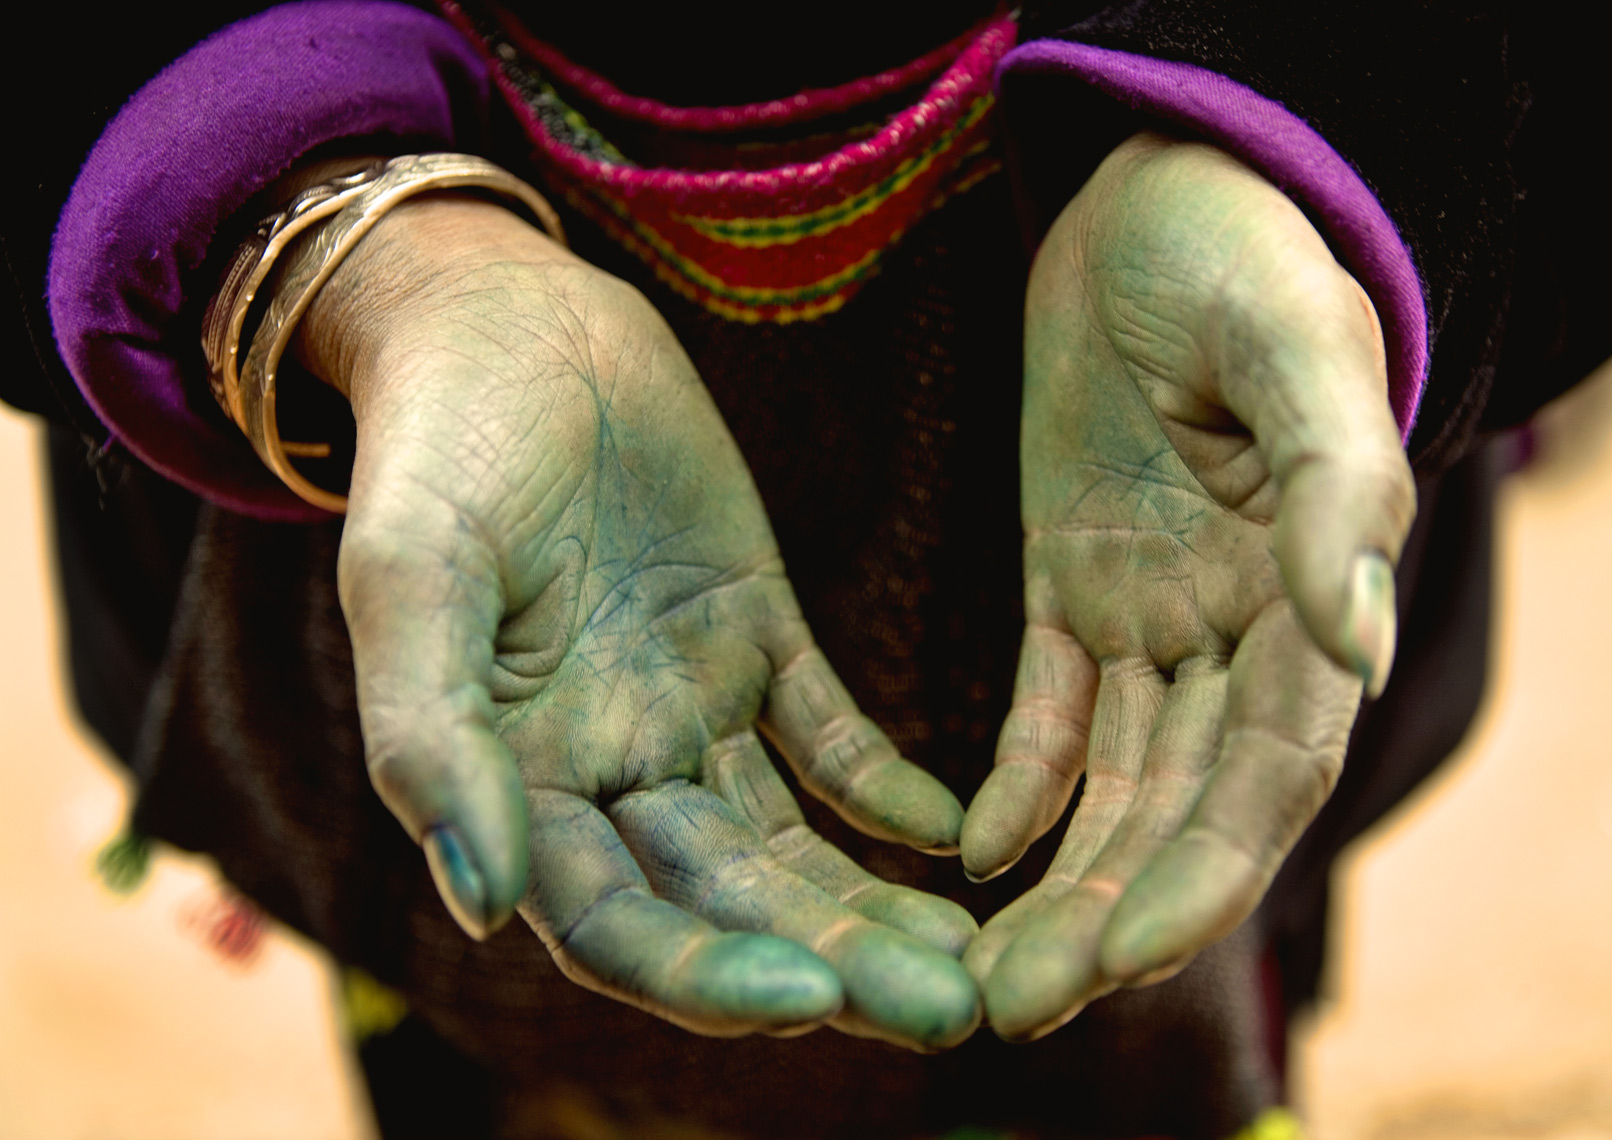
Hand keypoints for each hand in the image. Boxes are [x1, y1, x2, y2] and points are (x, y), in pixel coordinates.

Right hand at [296, 196, 979, 1048]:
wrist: (513, 318)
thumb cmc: (441, 444)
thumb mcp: (414, 575)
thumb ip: (431, 735)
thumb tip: (486, 901)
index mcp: (517, 775)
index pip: (615, 921)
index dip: (703, 975)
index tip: (809, 998)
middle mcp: (608, 762)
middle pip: (728, 900)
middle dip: (830, 962)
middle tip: (950, 1013)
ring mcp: (688, 700)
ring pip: (790, 836)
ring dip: (874, 902)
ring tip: (972, 962)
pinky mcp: (755, 630)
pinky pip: (830, 731)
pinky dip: (886, 787)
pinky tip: (951, 830)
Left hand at [958, 135, 1415, 1038]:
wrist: (1148, 196)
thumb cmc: (1234, 252)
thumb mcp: (1288, 347)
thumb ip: (1329, 487)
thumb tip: (1351, 636)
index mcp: (1307, 592)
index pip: (1268, 769)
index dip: (1207, 868)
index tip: (1127, 951)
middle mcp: (1238, 627)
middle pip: (1181, 804)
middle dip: (1112, 911)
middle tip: (1019, 1002)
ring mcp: (1153, 614)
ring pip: (1113, 782)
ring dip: (1058, 880)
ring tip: (986, 971)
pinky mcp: (1074, 585)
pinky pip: (1047, 711)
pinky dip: (1016, 783)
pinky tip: (971, 849)